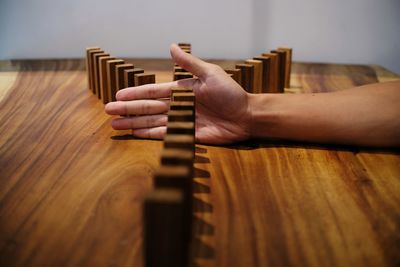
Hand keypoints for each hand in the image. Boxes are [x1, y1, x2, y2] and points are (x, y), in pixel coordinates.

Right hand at [105, 43, 251, 143]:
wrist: (246, 116)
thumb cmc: (230, 93)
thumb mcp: (210, 74)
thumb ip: (189, 64)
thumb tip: (170, 46)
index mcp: (181, 90)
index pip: (153, 92)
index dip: (135, 94)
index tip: (118, 96)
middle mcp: (178, 106)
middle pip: (147, 108)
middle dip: (128, 110)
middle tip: (108, 111)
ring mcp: (181, 121)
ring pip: (152, 122)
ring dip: (134, 123)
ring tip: (116, 125)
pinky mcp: (187, 135)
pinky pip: (165, 135)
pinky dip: (149, 135)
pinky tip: (135, 134)